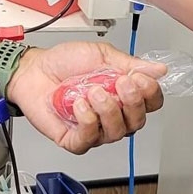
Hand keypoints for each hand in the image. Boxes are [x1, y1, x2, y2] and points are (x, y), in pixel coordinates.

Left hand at [6, 41, 165, 154]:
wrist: (33, 69)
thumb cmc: (64, 62)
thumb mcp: (101, 54)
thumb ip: (129, 64)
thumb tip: (158, 69)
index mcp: (124, 94)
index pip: (151, 103)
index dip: (151, 93)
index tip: (139, 78)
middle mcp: (113, 114)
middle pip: (138, 121)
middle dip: (132, 102)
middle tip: (120, 83)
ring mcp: (95, 129)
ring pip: (117, 132)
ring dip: (108, 110)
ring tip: (93, 91)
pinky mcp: (75, 139)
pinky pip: (90, 139)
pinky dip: (88, 121)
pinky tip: (79, 105)